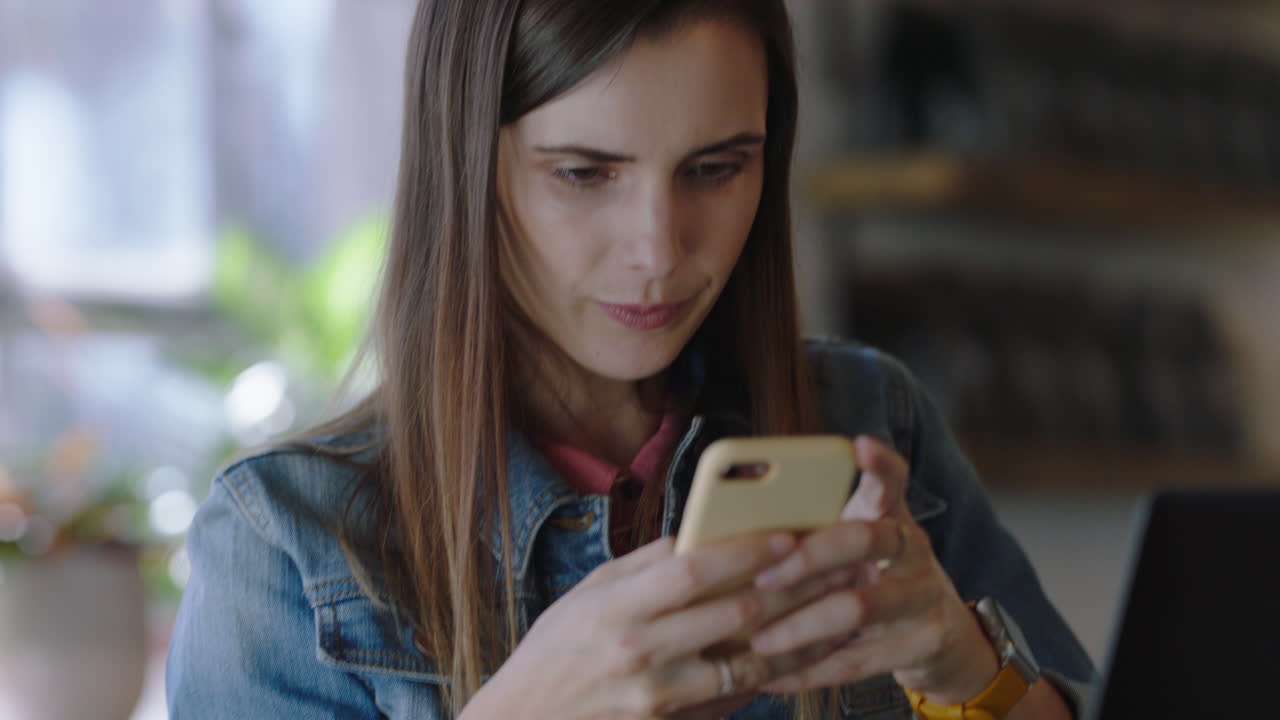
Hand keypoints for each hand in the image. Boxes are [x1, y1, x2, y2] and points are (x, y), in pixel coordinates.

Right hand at [463, 532, 848, 719]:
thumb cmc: (556, 652)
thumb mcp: (587, 595)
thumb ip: (645, 565)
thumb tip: (701, 534)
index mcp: (617, 607)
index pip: (693, 570)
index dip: (746, 550)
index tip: (788, 534)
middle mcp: (640, 651)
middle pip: (734, 613)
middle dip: (793, 586)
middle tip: (837, 564)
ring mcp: (659, 697)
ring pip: (749, 660)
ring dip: (800, 634)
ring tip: (838, 609)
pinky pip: (737, 696)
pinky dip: (775, 674)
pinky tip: (806, 655)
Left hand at [746, 436, 1000, 703]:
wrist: (945, 640)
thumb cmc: (877, 579)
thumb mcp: (859, 546)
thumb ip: (818, 529)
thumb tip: (735, 530)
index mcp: (890, 517)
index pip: (892, 480)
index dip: (879, 464)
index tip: (859, 446)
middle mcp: (911, 550)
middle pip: (864, 539)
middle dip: (808, 558)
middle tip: (761, 578)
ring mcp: (921, 597)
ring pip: (858, 606)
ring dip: (801, 625)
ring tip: (758, 640)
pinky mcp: (922, 643)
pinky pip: (859, 659)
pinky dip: (812, 670)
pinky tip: (776, 677)